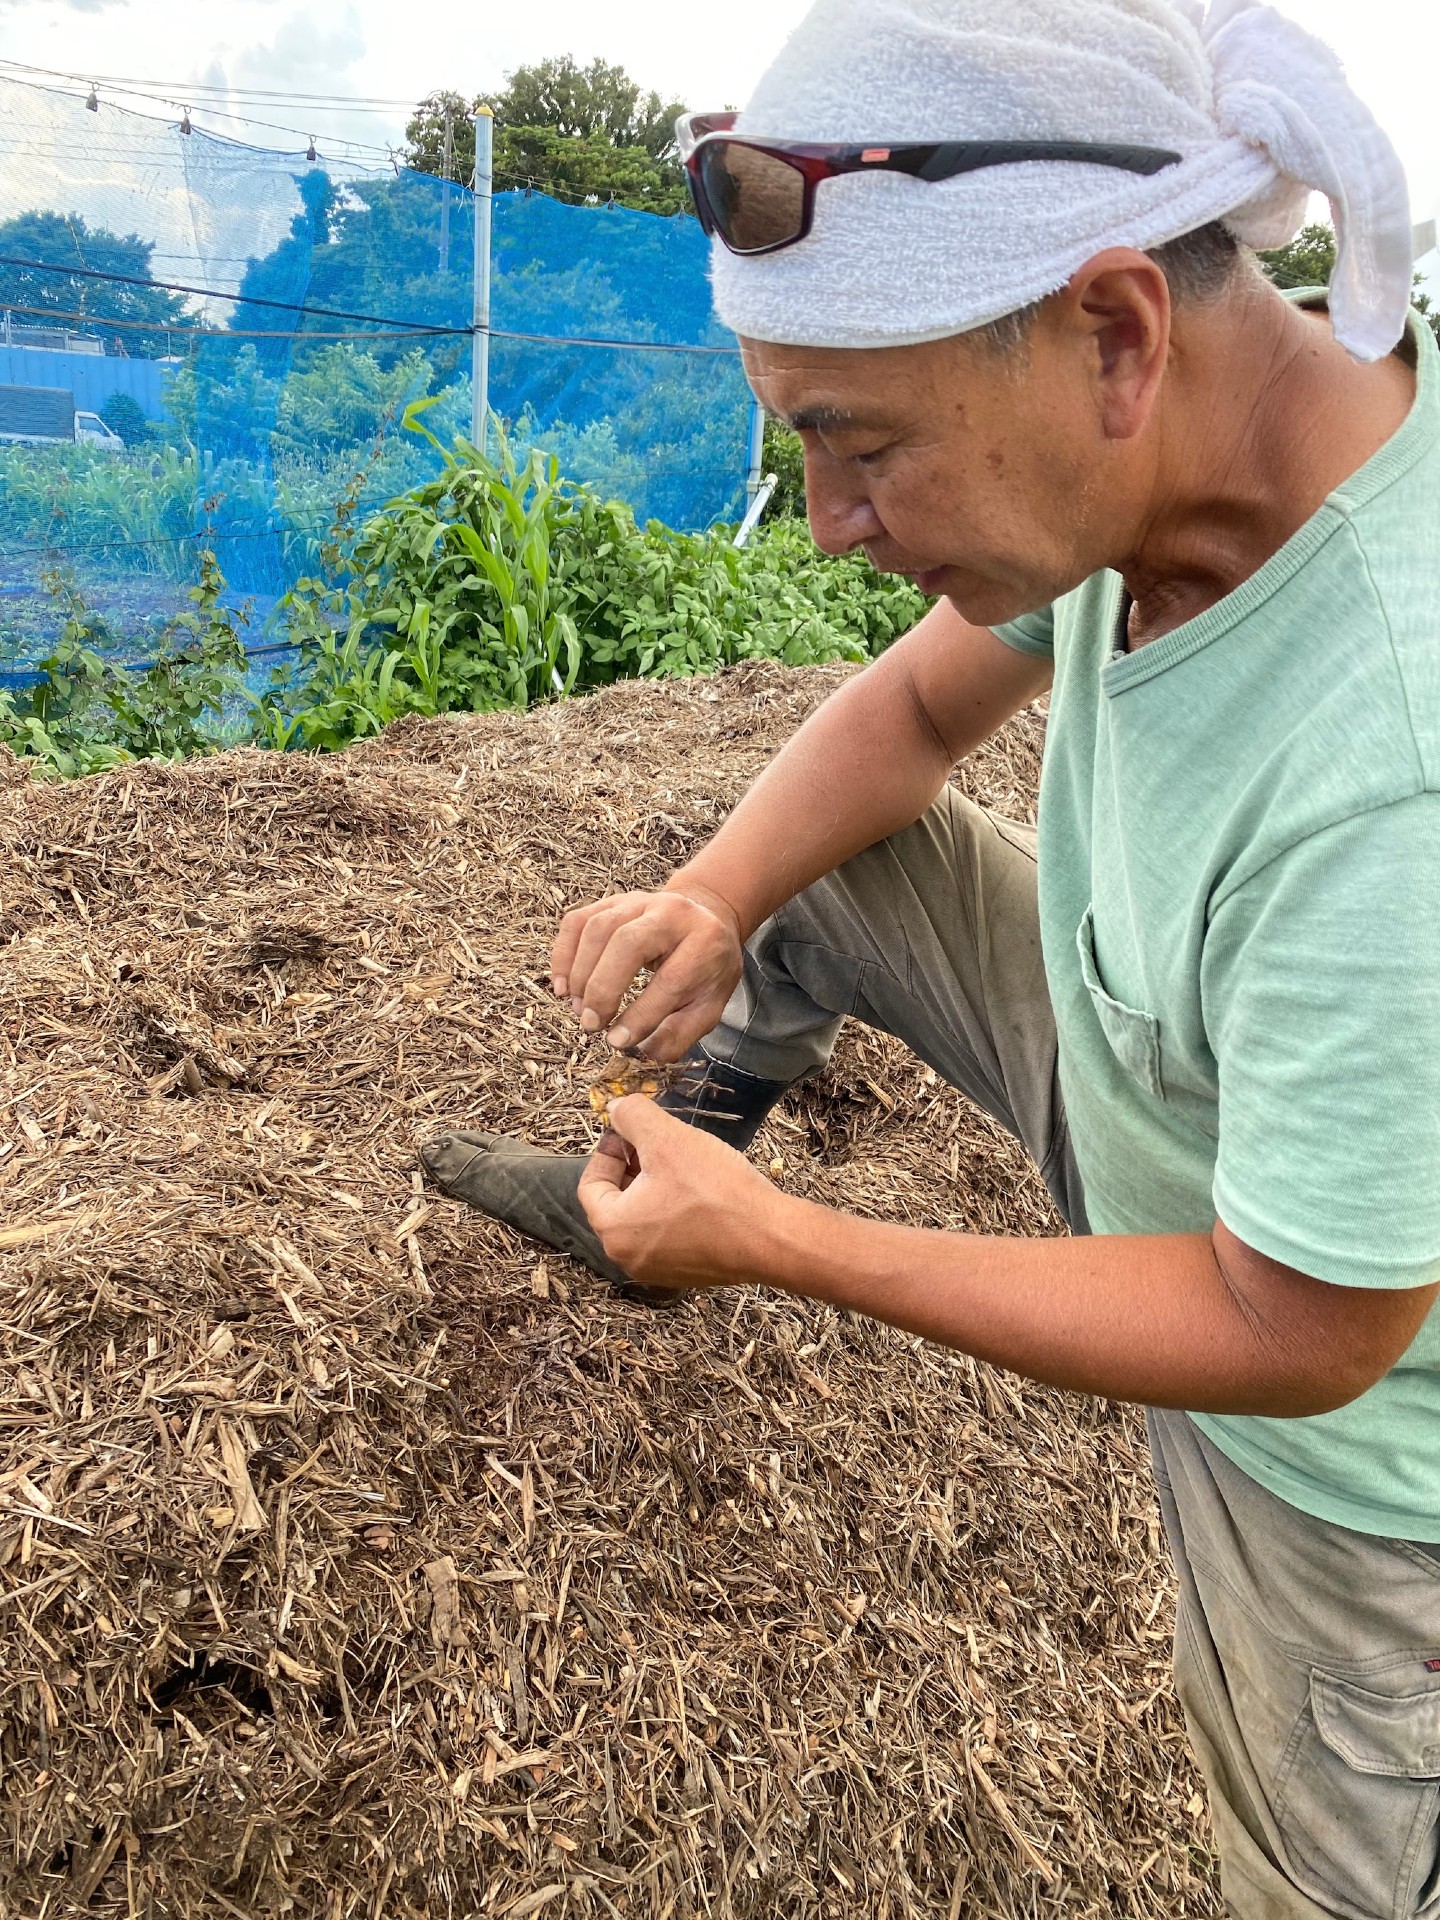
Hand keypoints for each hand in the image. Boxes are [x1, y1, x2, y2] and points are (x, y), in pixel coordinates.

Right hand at [550, 880, 743, 1062]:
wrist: (705, 919)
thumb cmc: (705, 970)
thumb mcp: (708, 1006)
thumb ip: (679, 1035)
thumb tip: (641, 1058)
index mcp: (705, 942)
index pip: (671, 980)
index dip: (641, 1015)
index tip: (618, 1041)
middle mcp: (673, 913)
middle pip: (628, 943)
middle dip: (603, 988)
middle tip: (591, 1024)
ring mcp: (638, 901)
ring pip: (598, 929)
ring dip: (580, 973)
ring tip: (577, 1008)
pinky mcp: (611, 901)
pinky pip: (577, 921)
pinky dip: (563, 955)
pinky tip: (562, 986)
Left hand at [577, 1095, 786, 1289]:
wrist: (770, 1238)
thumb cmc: (715, 1191)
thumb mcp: (667, 1138)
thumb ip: (632, 1116)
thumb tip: (616, 1108)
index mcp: (613, 1229)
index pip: (591, 1183)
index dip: (608, 1150)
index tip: (630, 1131)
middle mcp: (628, 1258)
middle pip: (616, 1201)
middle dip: (633, 1167)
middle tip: (656, 1143)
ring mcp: (659, 1270)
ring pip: (644, 1217)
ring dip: (655, 1187)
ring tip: (681, 1162)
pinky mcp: (688, 1273)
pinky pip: (669, 1234)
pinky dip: (676, 1210)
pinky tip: (702, 1190)